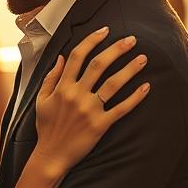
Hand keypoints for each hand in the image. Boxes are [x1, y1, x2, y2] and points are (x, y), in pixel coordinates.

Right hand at [33, 26, 150, 173]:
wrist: (51, 156)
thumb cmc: (46, 127)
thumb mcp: (41, 100)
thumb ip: (51, 77)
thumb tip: (61, 57)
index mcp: (62, 87)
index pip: (78, 56)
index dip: (93, 40)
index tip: (106, 30)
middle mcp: (76, 95)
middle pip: (99, 65)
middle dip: (117, 49)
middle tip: (132, 39)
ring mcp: (89, 110)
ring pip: (113, 84)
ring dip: (130, 69)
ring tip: (143, 59)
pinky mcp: (100, 125)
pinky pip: (121, 109)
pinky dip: (135, 98)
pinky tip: (146, 87)